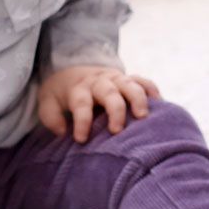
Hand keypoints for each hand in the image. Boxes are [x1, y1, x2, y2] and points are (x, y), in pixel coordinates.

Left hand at [37, 66, 161, 142]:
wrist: (75, 68)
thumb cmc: (63, 93)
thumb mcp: (48, 101)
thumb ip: (50, 116)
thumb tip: (62, 131)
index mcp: (79, 88)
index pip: (81, 103)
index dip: (82, 121)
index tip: (81, 139)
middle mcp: (100, 82)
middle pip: (109, 92)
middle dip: (115, 110)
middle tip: (117, 130)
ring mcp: (117, 79)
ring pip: (130, 84)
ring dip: (138, 99)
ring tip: (143, 117)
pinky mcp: (129, 80)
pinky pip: (144, 82)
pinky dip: (153, 92)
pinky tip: (161, 106)